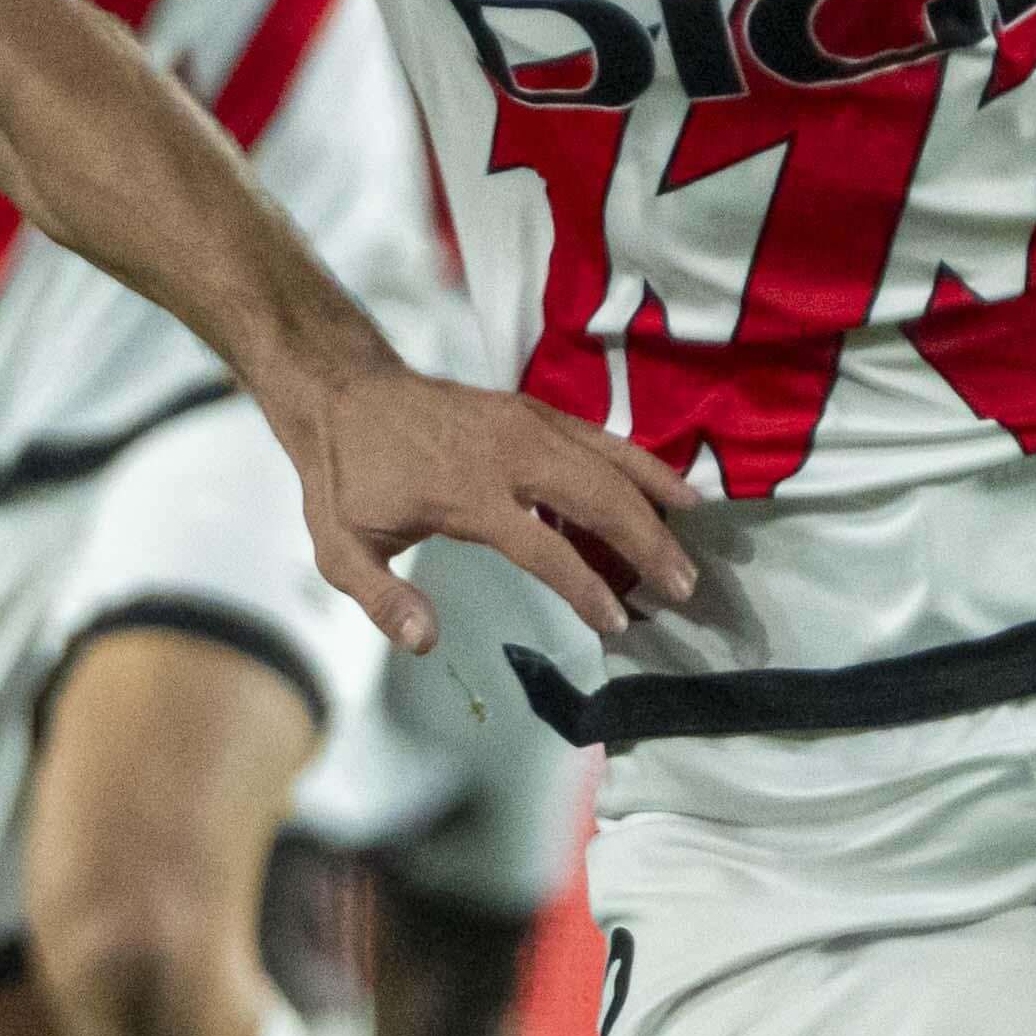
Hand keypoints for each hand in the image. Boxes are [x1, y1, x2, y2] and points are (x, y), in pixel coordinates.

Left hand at [295, 364, 694, 649]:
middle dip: (645, 542)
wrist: (343, 393)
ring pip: (608, 461)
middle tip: (683, 587)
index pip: (540, 546)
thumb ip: (383, 599)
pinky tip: (674, 490)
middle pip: (594, 495)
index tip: (617, 622)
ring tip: (693, 544)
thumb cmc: (346, 478)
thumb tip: (426, 642)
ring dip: (655, 503)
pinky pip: (599, 438)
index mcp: (463, 491)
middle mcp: (505, 451)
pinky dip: (641, 464)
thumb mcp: (342, 549)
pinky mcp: (532, 410)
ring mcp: (524, 423)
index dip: (583, 587)